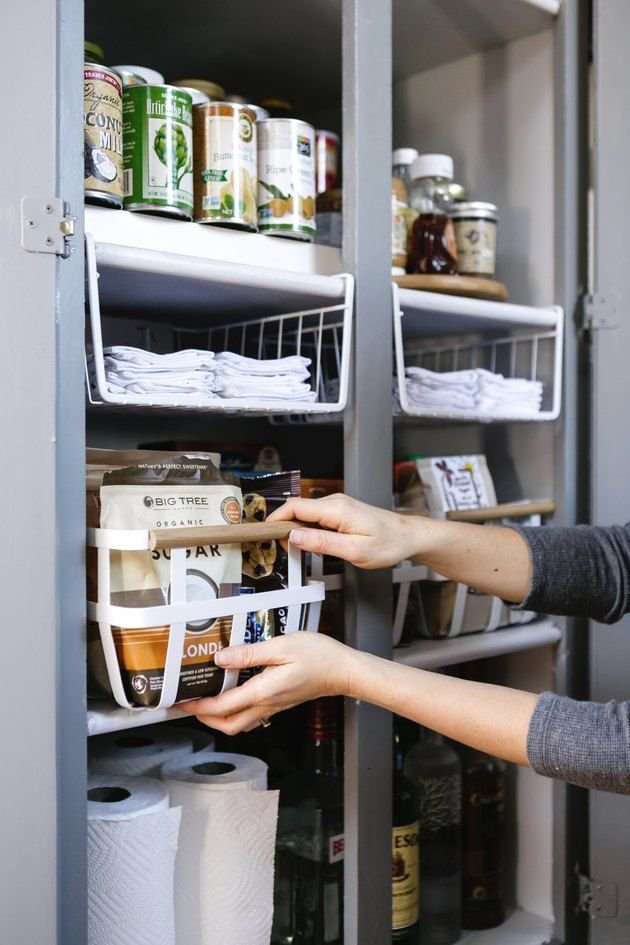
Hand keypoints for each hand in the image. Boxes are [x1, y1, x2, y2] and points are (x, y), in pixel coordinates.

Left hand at [180, 632, 358, 734]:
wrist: (343, 670)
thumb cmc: (318, 656)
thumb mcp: (281, 646)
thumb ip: (249, 654)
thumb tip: (221, 659)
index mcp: (263, 692)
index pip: (222, 707)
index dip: (198, 706)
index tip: (180, 702)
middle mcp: (266, 705)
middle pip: (227, 725)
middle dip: (204, 718)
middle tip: (188, 703)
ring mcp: (274, 707)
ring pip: (239, 724)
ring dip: (218, 718)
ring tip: (205, 700)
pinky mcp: (280, 704)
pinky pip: (251, 716)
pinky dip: (235, 712)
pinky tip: (232, 696)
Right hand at [267, 493, 419, 567]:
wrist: (409, 536)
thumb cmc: (388, 544)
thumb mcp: (354, 550)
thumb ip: (322, 543)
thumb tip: (294, 536)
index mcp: (335, 509)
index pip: (294, 507)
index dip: (275, 520)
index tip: (264, 535)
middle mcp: (334, 502)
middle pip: (296, 510)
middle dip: (282, 528)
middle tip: (278, 550)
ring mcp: (337, 505)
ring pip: (305, 515)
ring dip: (295, 530)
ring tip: (293, 551)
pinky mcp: (340, 512)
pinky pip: (315, 518)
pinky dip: (307, 530)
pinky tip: (311, 545)